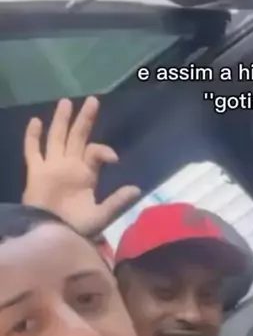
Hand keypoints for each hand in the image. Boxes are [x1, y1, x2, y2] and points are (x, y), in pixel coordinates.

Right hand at [23, 96, 140, 236]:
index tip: (113, 158)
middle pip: (78, 137)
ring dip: (61, 121)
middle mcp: (70, 166)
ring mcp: (52, 167)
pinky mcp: (36, 172)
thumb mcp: (101, 216)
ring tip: (66, 102)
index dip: (104, 150)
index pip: (95, 151)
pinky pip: (33, 151)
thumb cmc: (77, 228)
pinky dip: (33, 137)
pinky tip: (36, 121)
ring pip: (56, 138)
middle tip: (93, 100)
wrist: (53, 235)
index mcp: (86, 174)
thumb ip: (116, 202)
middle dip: (85, 119)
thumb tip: (137, 189)